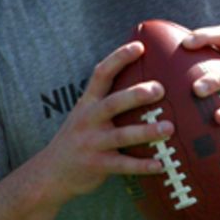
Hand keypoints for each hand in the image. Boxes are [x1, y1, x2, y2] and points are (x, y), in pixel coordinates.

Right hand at [36, 41, 171, 203]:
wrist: (51, 172)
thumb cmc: (78, 138)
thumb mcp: (85, 114)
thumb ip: (107, 100)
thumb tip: (143, 82)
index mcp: (87, 103)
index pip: (101, 74)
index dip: (119, 58)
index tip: (140, 46)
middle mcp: (88, 120)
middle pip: (113, 103)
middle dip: (136, 95)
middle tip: (160, 89)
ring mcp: (91, 143)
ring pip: (121, 135)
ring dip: (146, 131)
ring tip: (169, 128)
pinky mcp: (97, 165)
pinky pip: (123, 165)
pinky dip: (142, 165)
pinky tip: (161, 164)